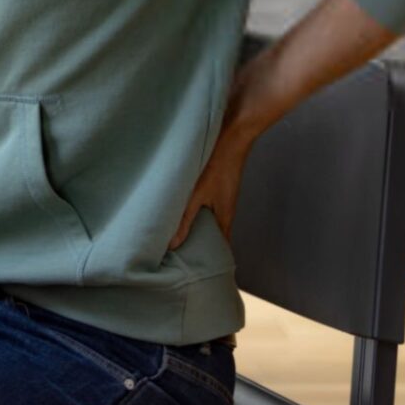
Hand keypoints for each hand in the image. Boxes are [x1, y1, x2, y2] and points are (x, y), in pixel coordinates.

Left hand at [169, 129, 250, 252]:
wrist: (232, 133)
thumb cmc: (217, 164)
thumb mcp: (197, 193)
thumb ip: (184, 218)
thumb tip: (172, 244)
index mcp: (225, 218)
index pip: (221, 248)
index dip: (211, 260)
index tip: (198, 272)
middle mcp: (225, 210)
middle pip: (213, 235)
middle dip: (199, 246)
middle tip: (180, 257)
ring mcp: (221, 198)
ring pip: (208, 220)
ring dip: (195, 228)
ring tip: (175, 237)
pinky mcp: (216, 186)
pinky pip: (206, 207)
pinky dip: (195, 212)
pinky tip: (180, 210)